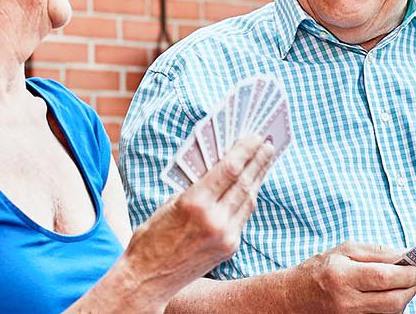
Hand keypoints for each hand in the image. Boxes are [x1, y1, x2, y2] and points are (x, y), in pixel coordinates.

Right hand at [122, 135, 275, 293]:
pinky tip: (251, 187)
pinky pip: (243, 217)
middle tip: (268, 144)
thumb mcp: (169, 204)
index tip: (255, 137)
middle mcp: (214, 220)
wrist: (148, 279)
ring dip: (258, 178)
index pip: (229, 169)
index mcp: (194, 203)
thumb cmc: (151, 237)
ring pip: (249, 200)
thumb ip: (197, 187)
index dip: (245, 150)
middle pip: (245, 182)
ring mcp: (226, 236)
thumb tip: (221, 168)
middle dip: (259, 161)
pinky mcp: (230, 248)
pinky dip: (248, 199)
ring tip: (264, 161)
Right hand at [287, 242, 415, 312]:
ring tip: (400, 286)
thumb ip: (376, 252)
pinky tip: (386, 297)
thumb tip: (404, 255)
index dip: (407, 275)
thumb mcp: (344, 251)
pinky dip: (390, 309)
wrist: (294, 298)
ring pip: (390, 313)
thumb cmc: (320, 270)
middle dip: (410, 289)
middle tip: (415, 278)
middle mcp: (346, 301)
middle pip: (392, 301)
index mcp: (342, 276)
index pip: (384, 278)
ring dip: (402, 300)